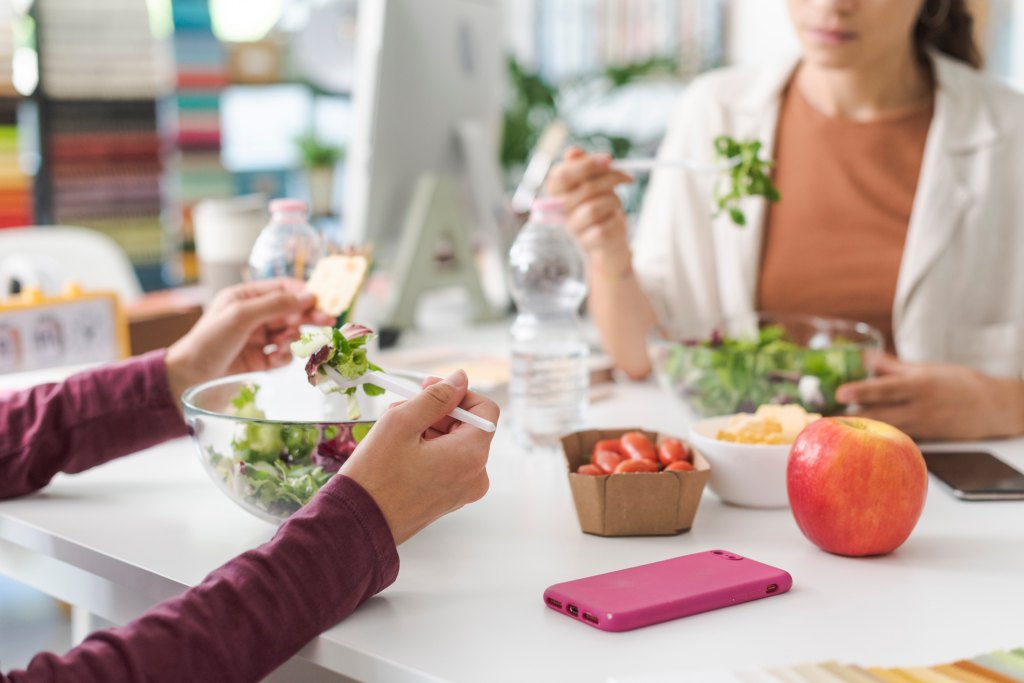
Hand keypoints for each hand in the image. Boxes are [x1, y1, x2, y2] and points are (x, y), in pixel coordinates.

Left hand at [165, 279, 334, 406]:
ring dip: (292, 340)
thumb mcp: (242, 316)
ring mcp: (258, 339)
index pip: (282, 289)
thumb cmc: (209, 341)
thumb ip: (276, 305)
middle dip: (307, 316)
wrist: (188, 379)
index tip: (321, 300)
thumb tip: (308, 296)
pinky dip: (284, 357)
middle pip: (290, 311)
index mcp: (245, 298)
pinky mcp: (260, 361)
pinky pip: (283, 355)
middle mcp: (253, 316)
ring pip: (289, 334)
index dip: (302, 293)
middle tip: (328, 321)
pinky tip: (275, 360)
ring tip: (284, 347)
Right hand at [339, 370, 497, 544]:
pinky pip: (446, 463)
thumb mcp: (402, 422)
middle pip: (468, 426)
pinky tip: (398, 450)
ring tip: (393, 432)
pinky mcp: (448, 500)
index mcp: (471, 456)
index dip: (458, 393)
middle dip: (437, 412)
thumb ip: (436, 396)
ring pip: (454, 444)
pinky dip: (427, 450)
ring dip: (428, 429)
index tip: (429, 388)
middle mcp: (476, 476)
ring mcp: (463, 491)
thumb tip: (460, 379)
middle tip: (402, 408)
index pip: (485, 410)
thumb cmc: (376, 475)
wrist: (357, 526)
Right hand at [545, 147, 633, 270]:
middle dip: (610, 178)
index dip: (587, 164)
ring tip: (617, 203)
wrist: (608, 243)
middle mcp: (561, 211)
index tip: (609, 159)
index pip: (562, 175)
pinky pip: (606, 224)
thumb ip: (584, 167)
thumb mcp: (593, 183)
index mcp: (556, 193)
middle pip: (584, 188)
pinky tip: (615, 220)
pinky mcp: (588, 242)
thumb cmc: (600, 207)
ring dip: (614, 201)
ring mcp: (573, 228)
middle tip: (627, 176)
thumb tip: (572, 152)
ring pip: (595, 207)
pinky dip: (616, 218)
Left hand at [836, 353, 1023, 440]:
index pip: (886, 387)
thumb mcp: (925, 368)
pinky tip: (858, 438)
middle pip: (879, 413)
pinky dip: (877, 437)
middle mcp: (918, 407)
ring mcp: (921, 426)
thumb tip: (864, 358)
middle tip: (823, 416)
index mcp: (919, 385)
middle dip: (850, 416)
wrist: (993, 407)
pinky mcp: (924, 439)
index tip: (840, 392)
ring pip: (885, 429)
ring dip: (860, 428)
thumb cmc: (958, 383)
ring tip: (833, 427)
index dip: (862, 390)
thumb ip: (892, 365)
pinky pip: (896, 438)